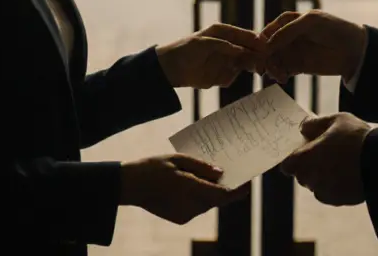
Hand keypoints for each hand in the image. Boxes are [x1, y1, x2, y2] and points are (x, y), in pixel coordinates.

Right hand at [119, 154, 246, 224]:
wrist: (129, 185)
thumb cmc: (153, 167)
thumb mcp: (178, 159)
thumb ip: (201, 166)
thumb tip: (221, 174)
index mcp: (190, 188)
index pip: (223, 195)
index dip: (238, 190)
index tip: (248, 183)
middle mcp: (190, 206)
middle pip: (216, 199)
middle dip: (223, 188)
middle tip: (226, 173)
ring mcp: (185, 215)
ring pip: (207, 204)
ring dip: (209, 192)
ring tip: (204, 176)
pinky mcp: (180, 219)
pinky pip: (197, 207)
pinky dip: (198, 197)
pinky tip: (190, 185)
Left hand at [157, 23, 265, 88]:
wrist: (169, 69)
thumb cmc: (185, 49)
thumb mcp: (203, 44)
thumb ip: (223, 45)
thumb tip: (242, 50)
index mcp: (226, 33)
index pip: (247, 37)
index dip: (259, 44)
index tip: (268, 51)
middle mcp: (229, 46)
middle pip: (251, 51)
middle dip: (262, 59)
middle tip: (270, 67)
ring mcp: (226, 61)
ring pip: (246, 65)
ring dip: (254, 69)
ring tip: (258, 73)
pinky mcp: (221, 75)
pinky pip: (231, 77)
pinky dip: (232, 78)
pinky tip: (227, 80)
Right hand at [259, 10, 366, 83]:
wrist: (354, 50)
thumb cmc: (334, 29)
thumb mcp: (311, 22)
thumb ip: (288, 31)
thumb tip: (266, 45)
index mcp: (289, 21)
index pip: (268, 31)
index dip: (261, 40)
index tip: (260, 51)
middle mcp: (287, 37)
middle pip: (267, 48)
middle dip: (264, 58)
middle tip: (264, 68)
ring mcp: (292, 52)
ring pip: (273, 60)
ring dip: (271, 68)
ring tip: (277, 75)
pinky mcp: (297, 66)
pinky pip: (282, 71)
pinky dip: (279, 75)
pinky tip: (283, 78)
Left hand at [280, 113, 370, 205]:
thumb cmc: (357, 137)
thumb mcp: (336, 120)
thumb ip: (315, 124)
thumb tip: (303, 127)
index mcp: (305, 158)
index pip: (287, 165)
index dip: (293, 159)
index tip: (303, 152)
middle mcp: (311, 178)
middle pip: (302, 175)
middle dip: (309, 166)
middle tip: (325, 154)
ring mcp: (324, 191)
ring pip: (316, 185)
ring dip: (321, 177)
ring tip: (339, 164)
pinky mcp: (338, 200)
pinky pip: (329, 194)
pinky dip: (333, 186)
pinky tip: (346, 175)